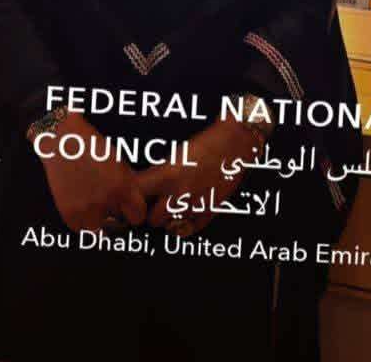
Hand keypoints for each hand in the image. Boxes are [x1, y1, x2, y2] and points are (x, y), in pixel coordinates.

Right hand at [37, 112, 146, 231]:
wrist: (62, 141)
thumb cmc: (93, 147)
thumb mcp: (119, 163)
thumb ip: (129, 185)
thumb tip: (135, 204)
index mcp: (123, 187)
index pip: (138, 216)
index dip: (136, 212)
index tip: (133, 208)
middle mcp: (106, 201)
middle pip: (120, 224)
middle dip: (119, 215)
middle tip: (114, 206)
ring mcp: (86, 209)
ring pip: (101, 229)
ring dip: (102, 221)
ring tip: (98, 206)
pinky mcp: (69, 214)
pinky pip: (82, 229)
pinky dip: (84, 221)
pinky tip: (84, 206)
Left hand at [131, 117, 260, 235]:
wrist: (237, 141)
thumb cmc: (208, 141)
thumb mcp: (176, 154)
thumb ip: (159, 173)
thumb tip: (143, 186)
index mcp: (167, 175)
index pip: (136, 194)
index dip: (132, 195)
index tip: (132, 194)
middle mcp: (179, 194)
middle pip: (152, 219)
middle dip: (151, 211)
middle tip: (154, 201)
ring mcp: (195, 206)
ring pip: (170, 226)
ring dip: (168, 218)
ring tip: (171, 205)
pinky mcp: (210, 212)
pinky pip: (190, 229)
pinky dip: (186, 223)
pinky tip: (187, 209)